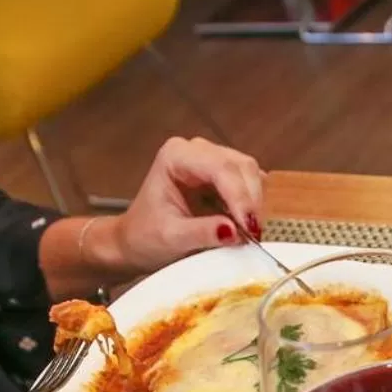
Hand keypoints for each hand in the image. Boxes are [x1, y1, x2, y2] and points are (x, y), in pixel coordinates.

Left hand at [100, 136, 267, 277]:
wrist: (137, 240)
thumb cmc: (145, 236)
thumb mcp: (171, 238)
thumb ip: (202, 233)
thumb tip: (234, 231)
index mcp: (176, 155)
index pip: (221, 168)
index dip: (240, 197)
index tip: (250, 228)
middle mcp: (196, 151)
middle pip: (241, 166)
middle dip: (250, 201)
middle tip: (252, 235)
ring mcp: (211, 160)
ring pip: (250, 173)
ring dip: (254, 203)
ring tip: (247, 232)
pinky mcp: (223, 175)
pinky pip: (250, 184)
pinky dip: (252, 205)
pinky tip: (243, 224)